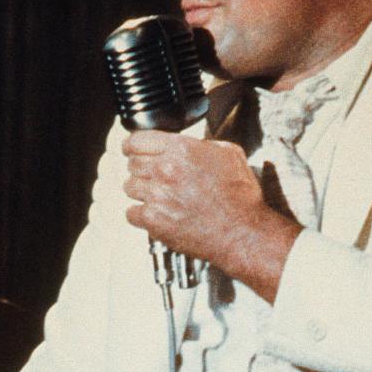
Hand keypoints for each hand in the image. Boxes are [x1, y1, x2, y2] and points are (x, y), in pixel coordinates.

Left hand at [122, 131, 301, 301]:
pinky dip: (140, 214)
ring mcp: (157, 195)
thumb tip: (193, 146)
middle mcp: (165, 169)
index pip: (137, 140)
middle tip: (152, 176)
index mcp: (182, 149)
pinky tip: (155, 214)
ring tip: (157, 196)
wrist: (242, 232)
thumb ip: (204, 145)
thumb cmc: (240, 197)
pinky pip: (131, 213)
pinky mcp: (153, 220)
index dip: (132, 145)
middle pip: (132, 163)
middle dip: (140, 168)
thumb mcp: (230, 155)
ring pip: (129, 186)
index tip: (131, 150)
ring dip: (140, 190)